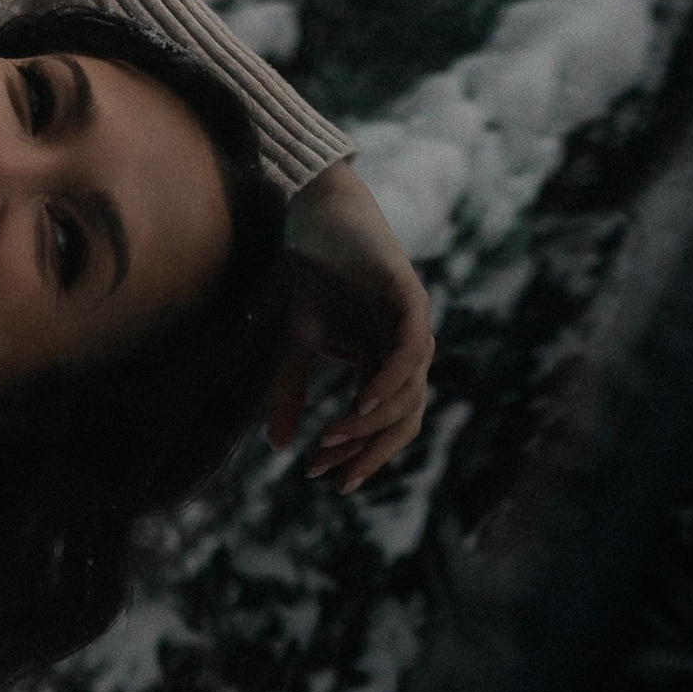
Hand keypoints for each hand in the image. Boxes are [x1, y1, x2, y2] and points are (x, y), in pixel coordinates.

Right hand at [267, 161, 433, 493]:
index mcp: (383, 361)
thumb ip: (290, 391)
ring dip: (371, 421)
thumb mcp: (295, 343)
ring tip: (332, 437)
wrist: (315, 213)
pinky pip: (411, 353)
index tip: (324, 478)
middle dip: (369, 450)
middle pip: (403, 417)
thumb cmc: (311, 274)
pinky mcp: (413, 299)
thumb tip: (278, 446)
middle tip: (332, 473)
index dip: (358, 453)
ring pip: (408, 392)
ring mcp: (413, 325)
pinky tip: (359, 405)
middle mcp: (405, 349)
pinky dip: (387, 382)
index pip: (380, 421)